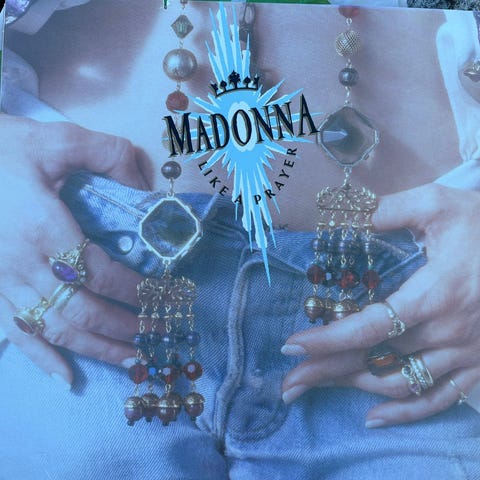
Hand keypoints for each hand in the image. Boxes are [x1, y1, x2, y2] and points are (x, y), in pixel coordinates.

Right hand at [0, 115, 148, 387]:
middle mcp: (20, 263)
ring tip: (133, 361)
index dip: (134, 290)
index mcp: (41, 226)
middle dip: (125, 327)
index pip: (100, 272)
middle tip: (159, 333)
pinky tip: (67, 377)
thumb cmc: (1, 148)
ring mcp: (1, 281)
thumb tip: (148, 187)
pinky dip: (42, 358)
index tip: (162, 297)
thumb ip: (108, 154)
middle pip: (81, 310)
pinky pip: (15, 332)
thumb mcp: (58, 138)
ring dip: (97, 349)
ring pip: (54, 329)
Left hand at [281, 183, 479, 426]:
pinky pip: (441, 399)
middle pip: (377, 360)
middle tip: (288, 382)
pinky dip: (406, 413)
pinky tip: (373, 417)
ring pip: (401, 383)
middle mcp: (450, 331)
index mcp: (437, 293)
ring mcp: (466, 353)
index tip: (292, 346)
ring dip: (354, 389)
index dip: (328, 339)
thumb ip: (388, 210)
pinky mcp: (478, 364)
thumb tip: (340, 215)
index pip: (371, 326)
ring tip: (316, 387)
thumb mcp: (438, 205)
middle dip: (327, 371)